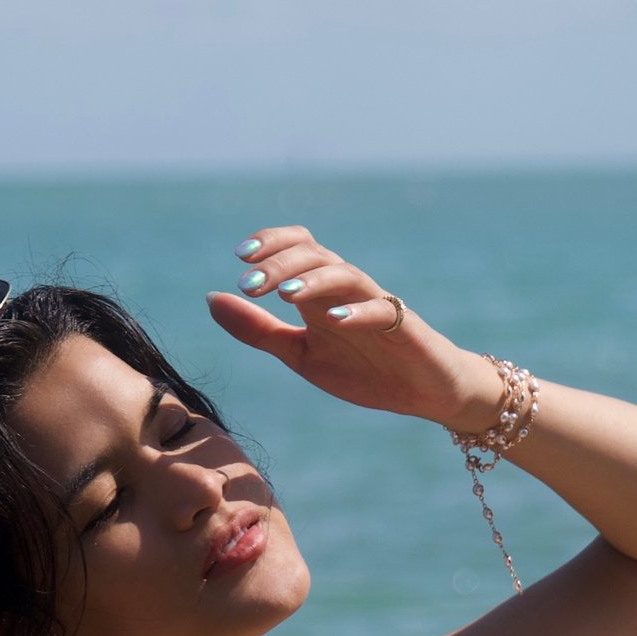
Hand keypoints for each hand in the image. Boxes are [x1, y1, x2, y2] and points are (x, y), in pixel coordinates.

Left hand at [207, 225, 501, 431]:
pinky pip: (381, 312)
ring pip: (346, 275)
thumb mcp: (300, 354)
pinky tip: (332, 320)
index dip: (271, 243)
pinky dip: (356, 313)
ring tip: (284, 293)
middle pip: (316, 256)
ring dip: (313, 280)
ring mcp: (377, 306)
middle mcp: (347, 291)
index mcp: (321, 293)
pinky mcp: (404, 328)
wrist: (424, 393)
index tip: (241, 259)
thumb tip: (212, 300)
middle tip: (250, 283)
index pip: (297, 246)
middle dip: (280, 264)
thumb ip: (258, 330)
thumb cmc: (365, 370)